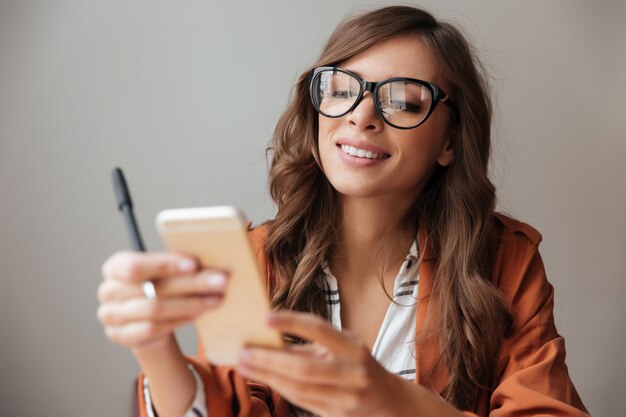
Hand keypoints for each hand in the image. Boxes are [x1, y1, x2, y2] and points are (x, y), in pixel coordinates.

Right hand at [97, 251, 227, 351]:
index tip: (194, 264)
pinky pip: (153, 329)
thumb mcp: (163, 271)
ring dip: (190, 304)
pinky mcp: (120, 335)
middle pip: (153, 289)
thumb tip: (211, 261)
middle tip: (220, 282)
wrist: (143, 317)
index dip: (165, 264)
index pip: (136, 265)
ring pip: (155, 310)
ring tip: (215, 300)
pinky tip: (197, 314)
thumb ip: (178, 264)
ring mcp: (111, 315)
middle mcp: (109, 290)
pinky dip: (178, 321)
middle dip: (191, 284)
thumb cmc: (157, 285)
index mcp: (116, 266)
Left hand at [235, 311, 415, 416]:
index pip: (320, 330)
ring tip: (244, 364)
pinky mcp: (335, 413)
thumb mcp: (342, 346)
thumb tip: (271, 339)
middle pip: (303, 368)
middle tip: (244, 351)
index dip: (292, 323)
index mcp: (353, 348)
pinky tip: (262, 377)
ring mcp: (345, 397)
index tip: (266, 318)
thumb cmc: (356, 363)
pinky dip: (278, 387)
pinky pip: (300, 400)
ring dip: (267, 376)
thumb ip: (311, 344)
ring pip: (298, 388)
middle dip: (269, 360)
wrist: (385, 398)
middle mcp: (352, 374)